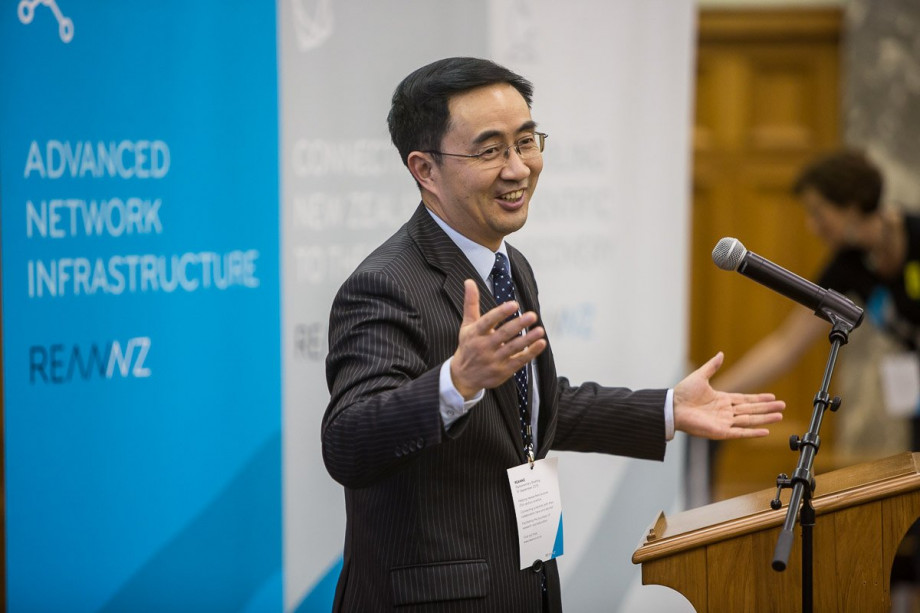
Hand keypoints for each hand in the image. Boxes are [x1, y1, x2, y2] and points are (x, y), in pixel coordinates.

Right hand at [450, 279, 546, 398]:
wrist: (463, 377)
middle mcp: (484, 347)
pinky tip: (541, 343)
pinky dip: (531, 353)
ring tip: (540, 330)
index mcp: (475, 333)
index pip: (488, 321)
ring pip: (513, 348)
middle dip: (518, 325)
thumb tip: (469, 281)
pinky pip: (519, 361)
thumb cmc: (468, 346)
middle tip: (532, 315)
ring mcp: (494, 360)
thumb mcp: (467, 325)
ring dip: (528, 339)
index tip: (513, 304)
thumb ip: (471, 303)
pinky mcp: (503, 370)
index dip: (500, 313)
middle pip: (503, 334)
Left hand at [673, 352, 784, 438]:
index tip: (773, 397)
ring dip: (765, 418)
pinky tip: (765, 431)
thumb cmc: (683, 393)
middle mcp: (725, 412)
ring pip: (749, 420)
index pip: (745, 399)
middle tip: (783, 407)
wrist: (673, 407)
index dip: (759, 399)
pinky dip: (753, 432)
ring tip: (779, 416)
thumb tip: (721, 354)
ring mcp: (724, 422)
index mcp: (722, 399)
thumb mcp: (700, 376)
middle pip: (751, 410)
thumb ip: (712, 366)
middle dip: (767, 408)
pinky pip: (740, 432)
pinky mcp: (720, 432)